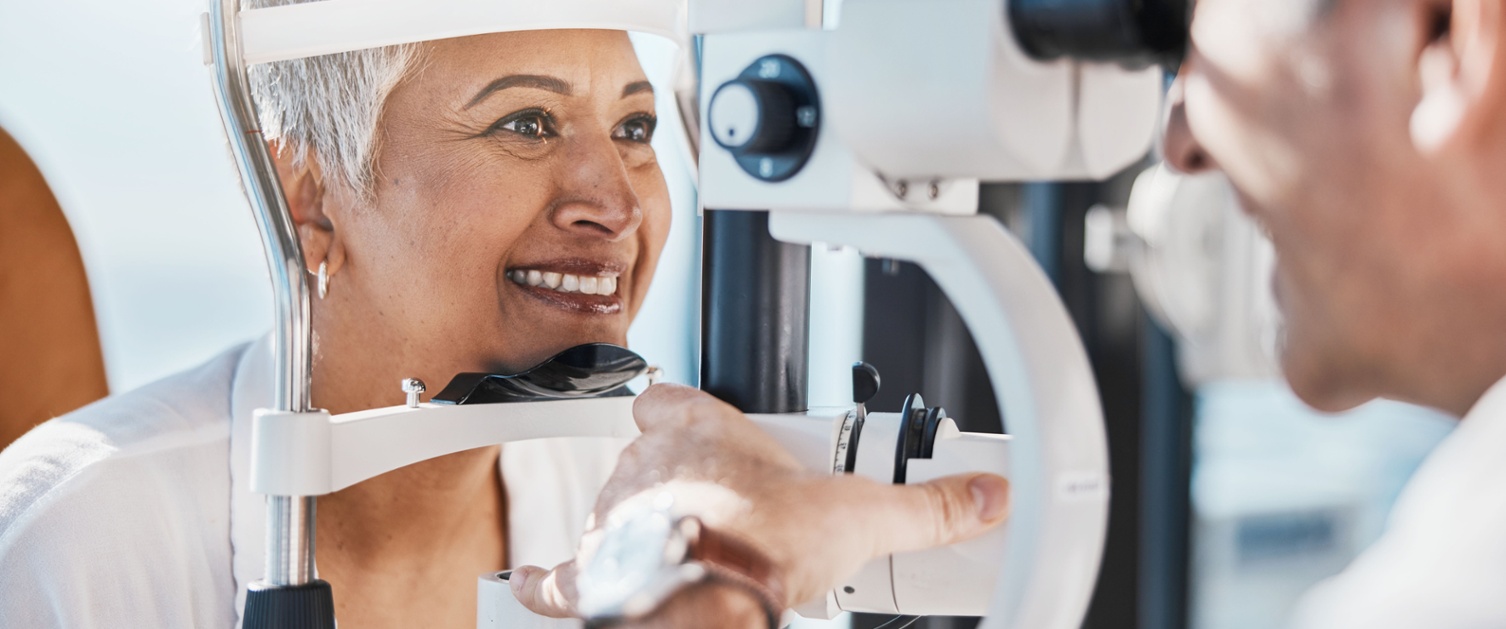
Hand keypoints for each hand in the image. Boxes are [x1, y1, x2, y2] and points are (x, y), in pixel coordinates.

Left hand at [512, 383, 1010, 624]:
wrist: (714, 600)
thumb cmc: (770, 544)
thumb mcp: (866, 515)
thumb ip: (929, 505)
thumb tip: (987, 495)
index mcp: (705, 434)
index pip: (674, 397)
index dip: (684, 409)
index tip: (702, 423)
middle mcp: (650, 467)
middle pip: (647, 455)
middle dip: (676, 479)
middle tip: (719, 510)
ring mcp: (614, 519)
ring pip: (611, 507)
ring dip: (635, 526)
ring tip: (681, 553)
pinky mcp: (594, 575)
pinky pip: (560, 573)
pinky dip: (556, 579)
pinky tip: (550, 582)